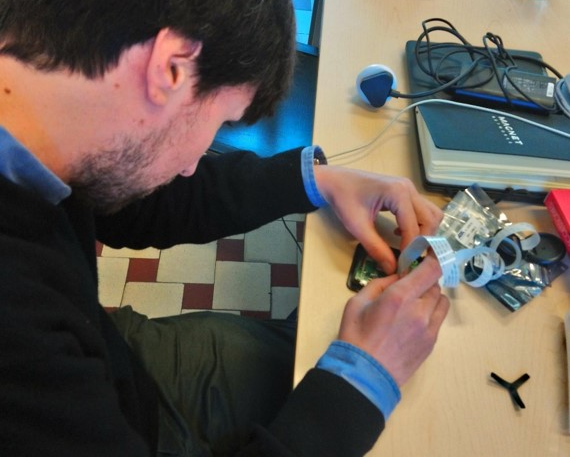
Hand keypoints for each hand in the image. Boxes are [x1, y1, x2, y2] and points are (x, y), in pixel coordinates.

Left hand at [314, 165, 441, 273]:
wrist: (335, 181)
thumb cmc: (343, 200)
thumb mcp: (357, 227)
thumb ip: (376, 248)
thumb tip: (392, 268)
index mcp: (397, 193)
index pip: (414, 226)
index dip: (411, 248)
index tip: (404, 265)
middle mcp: (408, 188)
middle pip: (431, 218)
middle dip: (424, 240)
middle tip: (409, 257)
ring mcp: (409, 188)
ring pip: (430, 213)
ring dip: (424, 232)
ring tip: (407, 246)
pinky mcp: (405, 191)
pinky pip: (422, 210)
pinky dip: (418, 224)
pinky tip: (399, 233)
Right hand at [338, 255, 449, 385]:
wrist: (365, 375)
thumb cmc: (355, 336)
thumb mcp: (357, 302)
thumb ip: (379, 284)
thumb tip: (397, 277)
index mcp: (399, 296)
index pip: (431, 269)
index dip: (434, 258)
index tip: (428, 255)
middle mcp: (420, 310)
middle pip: (435, 283)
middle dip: (423, 281)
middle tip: (408, 286)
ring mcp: (429, 328)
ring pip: (441, 301)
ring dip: (430, 297)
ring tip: (413, 305)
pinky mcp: (432, 342)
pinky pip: (439, 319)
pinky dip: (431, 314)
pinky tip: (413, 322)